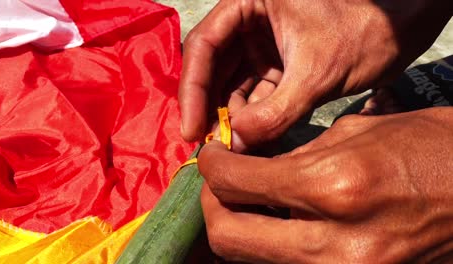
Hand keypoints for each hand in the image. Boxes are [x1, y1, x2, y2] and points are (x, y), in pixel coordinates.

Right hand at [179, 0, 450, 148]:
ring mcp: (261, 45)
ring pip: (231, 84)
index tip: (191, 128)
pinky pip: (253, 94)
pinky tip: (251, 142)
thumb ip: (275, 112)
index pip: (205, 43)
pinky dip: (251, 118)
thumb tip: (235, 145)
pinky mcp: (275, 66)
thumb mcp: (317, 73)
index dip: (193, 88)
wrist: (400, 32)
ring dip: (230, 117)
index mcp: (250, 2)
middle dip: (210, 106)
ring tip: (232, 149)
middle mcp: (249, 21)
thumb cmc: (365, 33)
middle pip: (213, 66)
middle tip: (206, 144)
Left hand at [199, 107, 452, 262]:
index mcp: (335, 188)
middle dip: (213, 206)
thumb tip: (252, 166)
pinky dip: (270, 247)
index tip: (212, 156)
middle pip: (229, 238)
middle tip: (220, 182)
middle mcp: (334, 244)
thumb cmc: (429, 148)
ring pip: (252, 261)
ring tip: (246, 201)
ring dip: (238, 228)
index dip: (211, 167)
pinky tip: (278, 222)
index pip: (236, 183)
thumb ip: (296, 154)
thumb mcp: (358, 134)